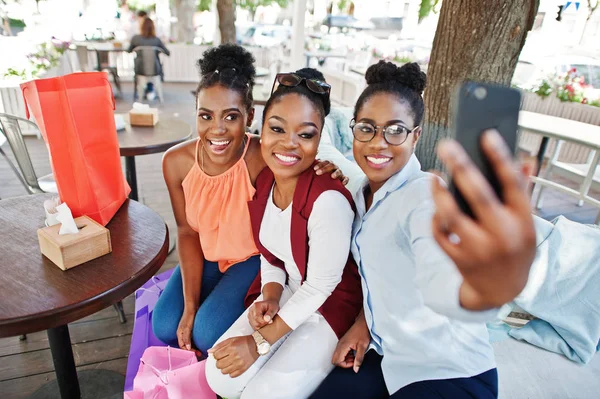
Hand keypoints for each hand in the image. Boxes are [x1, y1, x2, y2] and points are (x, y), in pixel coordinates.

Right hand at [177, 309, 202, 356]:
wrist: (193, 306)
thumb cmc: (189, 316)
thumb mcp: (187, 328)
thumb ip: (187, 338)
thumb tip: (187, 348)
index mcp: (179, 334)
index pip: (182, 346)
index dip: (188, 351)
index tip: (195, 354)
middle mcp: (182, 333)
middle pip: (186, 345)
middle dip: (192, 350)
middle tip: (199, 353)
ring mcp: (187, 331)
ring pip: (190, 342)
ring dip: (194, 346)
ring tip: (201, 350)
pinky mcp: (191, 328)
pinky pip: (193, 338)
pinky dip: (196, 341)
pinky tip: (201, 343)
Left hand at [208, 335, 258, 377]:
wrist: (256, 345)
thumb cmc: (243, 341)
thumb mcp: (230, 340)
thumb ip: (219, 345)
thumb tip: (209, 351)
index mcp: (230, 347)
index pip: (216, 356)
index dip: (216, 355)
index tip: (220, 354)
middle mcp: (234, 356)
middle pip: (218, 365)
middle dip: (219, 362)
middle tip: (224, 359)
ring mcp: (239, 364)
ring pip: (224, 371)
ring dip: (224, 367)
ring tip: (228, 363)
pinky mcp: (243, 369)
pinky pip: (231, 375)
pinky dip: (231, 372)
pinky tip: (233, 366)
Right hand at [248, 299, 279, 329]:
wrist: (270, 304)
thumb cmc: (271, 305)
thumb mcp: (273, 308)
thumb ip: (270, 313)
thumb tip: (266, 319)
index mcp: (256, 306)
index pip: (257, 317)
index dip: (264, 322)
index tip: (270, 321)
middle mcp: (251, 310)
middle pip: (255, 323)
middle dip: (263, 324)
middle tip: (269, 321)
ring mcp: (250, 315)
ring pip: (254, 326)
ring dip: (261, 326)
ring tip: (266, 321)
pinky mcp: (250, 319)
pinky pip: (254, 326)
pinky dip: (260, 326)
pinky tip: (264, 322)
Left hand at [314, 159, 349, 185]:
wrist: (325, 184)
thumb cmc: (319, 176)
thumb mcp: (315, 170)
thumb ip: (312, 163)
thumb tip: (308, 155)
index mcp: (327, 164)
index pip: (325, 162)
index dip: (320, 164)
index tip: (314, 169)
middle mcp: (334, 167)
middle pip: (331, 165)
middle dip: (325, 169)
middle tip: (318, 173)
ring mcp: (339, 172)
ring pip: (339, 171)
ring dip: (336, 173)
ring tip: (332, 176)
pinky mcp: (343, 179)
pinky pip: (346, 178)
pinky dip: (345, 180)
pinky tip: (342, 183)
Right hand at [331, 314, 369, 372]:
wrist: (363, 323)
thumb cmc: (363, 332)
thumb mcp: (363, 347)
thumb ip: (359, 359)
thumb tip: (356, 369)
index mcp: (343, 346)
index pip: (337, 361)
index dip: (345, 365)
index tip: (353, 362)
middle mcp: (339, 345)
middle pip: (335, 359)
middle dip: (344, 363)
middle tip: (353, 360)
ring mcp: (340, 343)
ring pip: (337, 356)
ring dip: (345, 359)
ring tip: (354, 356)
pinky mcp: (342, 342)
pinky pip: (340, 352)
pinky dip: (346, 355)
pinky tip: (353, 352)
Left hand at [431, 130, 535, 309]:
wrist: (502, 290)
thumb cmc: (515, 248)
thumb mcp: (527, 224)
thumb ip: (523, 194)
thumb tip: (523, 161)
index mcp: (523, 222)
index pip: (513, 184)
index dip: (500, 157)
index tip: (486, 135)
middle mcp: (502, 235)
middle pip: (478, 195)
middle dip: (461, 167)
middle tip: (446, 145)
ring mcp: (479, 250)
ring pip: (451, 216)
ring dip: (439, 193)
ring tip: (434, 176)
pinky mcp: (458, 260)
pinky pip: (440, 234)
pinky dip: (435, 218)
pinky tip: (435, 205)